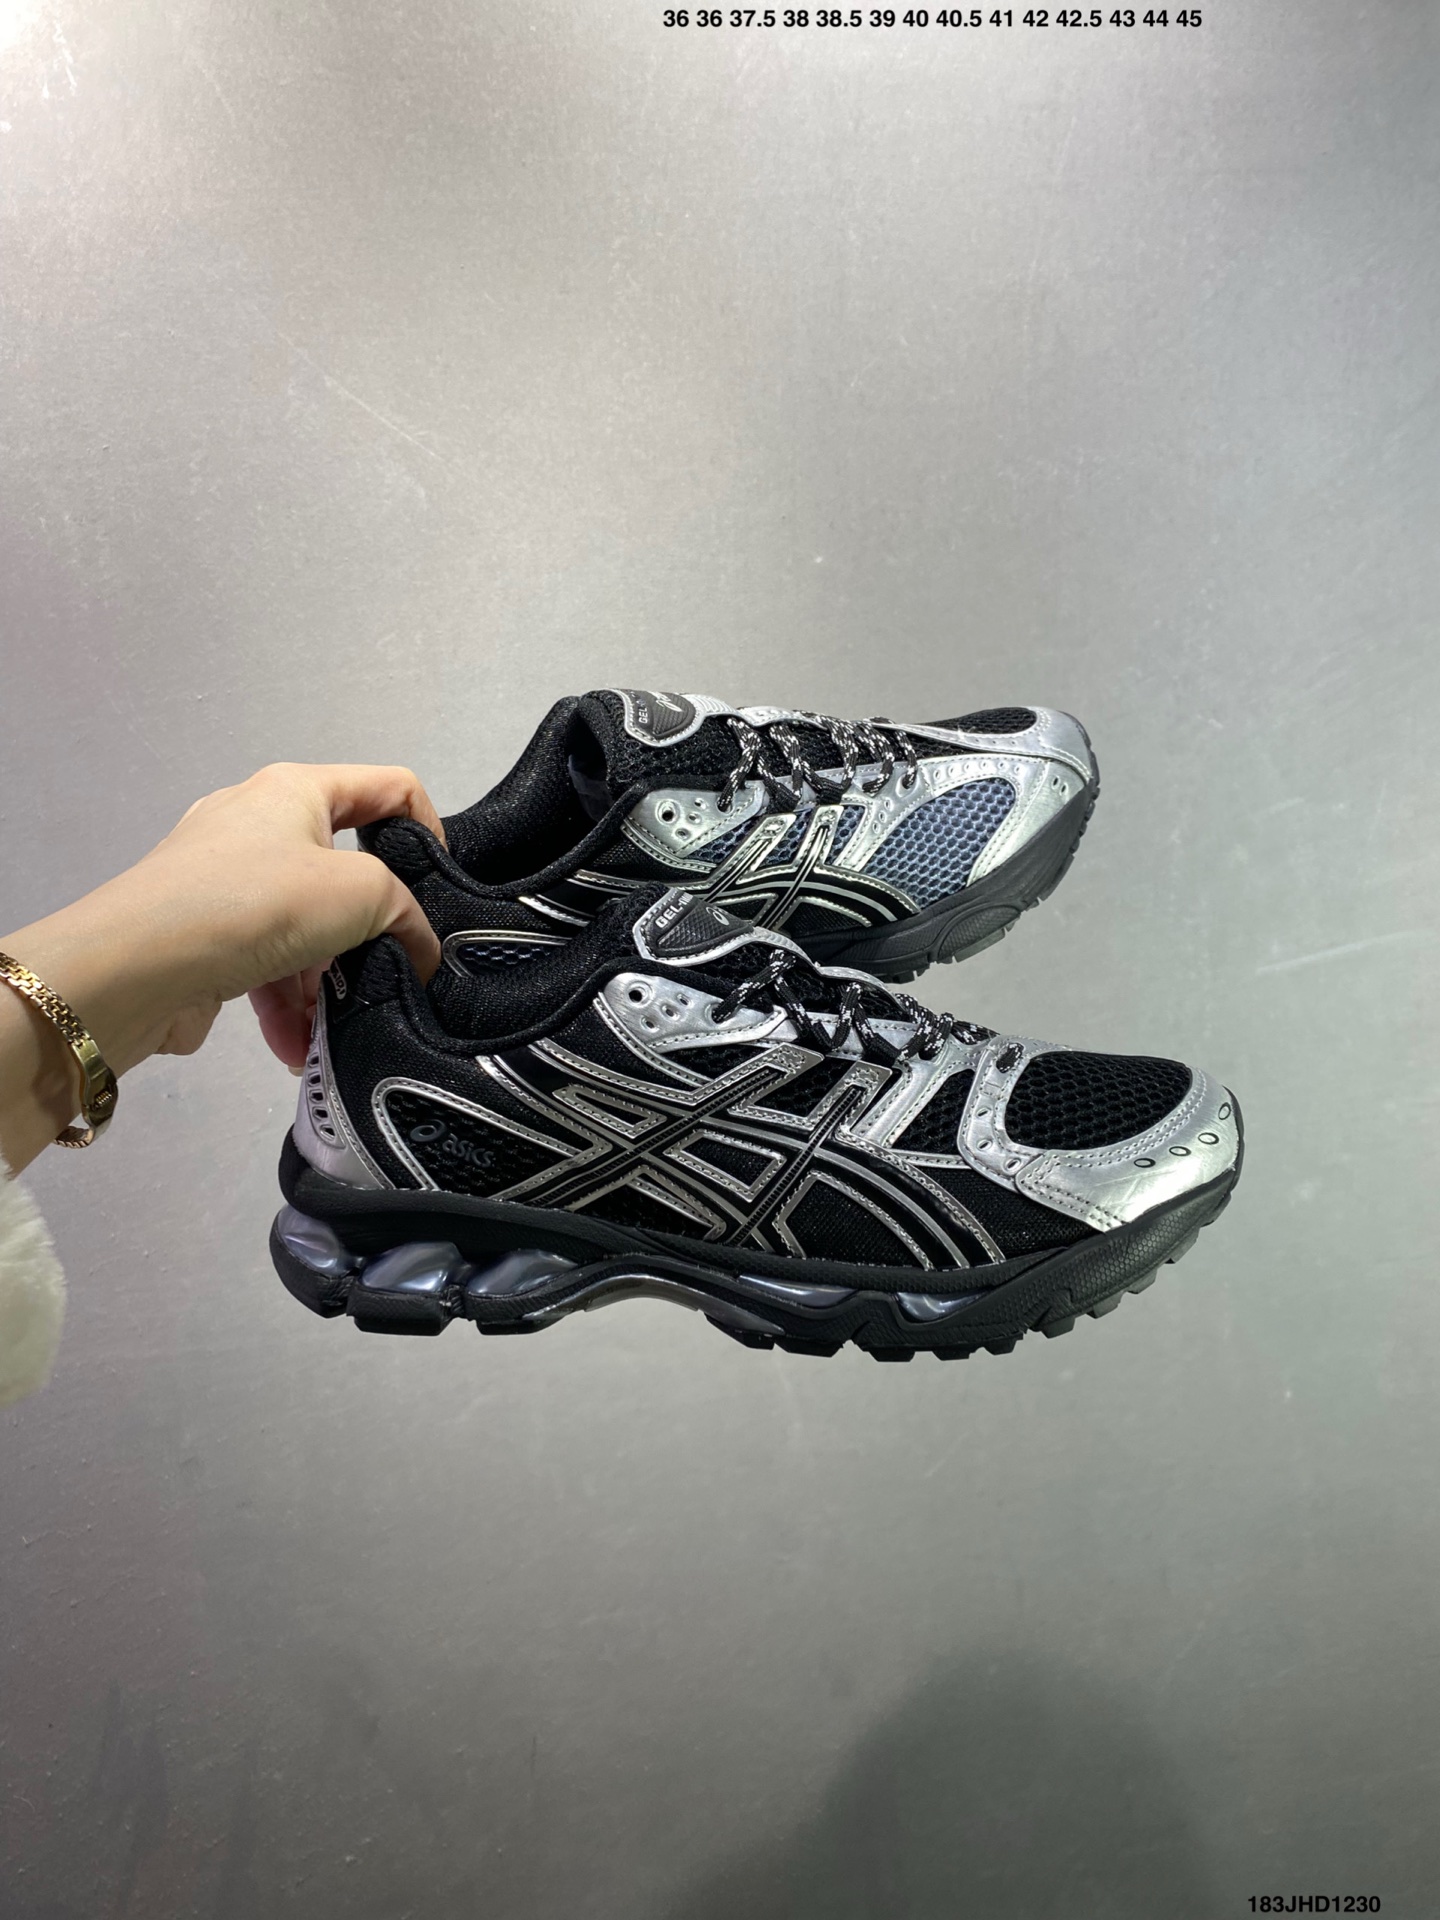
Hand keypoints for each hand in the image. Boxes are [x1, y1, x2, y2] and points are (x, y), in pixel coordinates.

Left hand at [0, 764, 444, 1171]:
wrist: (134, 968)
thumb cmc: (255, 904)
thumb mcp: (360, 894)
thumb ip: (405, 913)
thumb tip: (418, 951)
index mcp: (296, 790)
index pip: (389, 787)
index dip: (429, 830)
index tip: (442, 891)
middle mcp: (258, 824)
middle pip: (346, 870)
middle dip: (373, 928)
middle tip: (397, 967)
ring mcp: (224, 881)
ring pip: (306, 929)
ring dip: (329, 981)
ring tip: (345, 1025)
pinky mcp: (203, 935)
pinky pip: (265, 965)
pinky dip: (289, 1004)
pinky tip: (302, 1049)